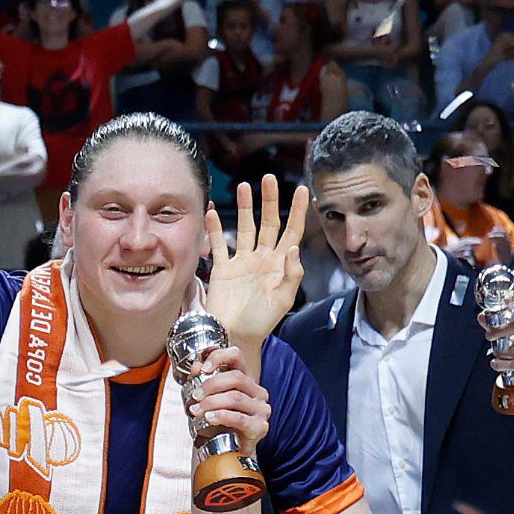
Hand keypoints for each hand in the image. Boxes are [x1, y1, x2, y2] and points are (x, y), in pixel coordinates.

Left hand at [183, 335, 271, 452]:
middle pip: (235, 377)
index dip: (219, 357)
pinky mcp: (260, 427)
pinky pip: (239, 418)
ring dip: (211, 403)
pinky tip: (209, 418)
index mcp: (246, 380)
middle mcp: (258, 392)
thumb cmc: (222, 423)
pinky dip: (222, 416)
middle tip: (195, 396)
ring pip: (235, 397)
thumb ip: (203, 382)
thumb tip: (195, 367)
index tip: (202, 368)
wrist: (232, 450)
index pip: (237, 356)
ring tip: (196, 410)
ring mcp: (261, 409)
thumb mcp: (210, 399)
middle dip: (210, 385)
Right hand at [203, 172, 303, 346]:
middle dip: (269, 201)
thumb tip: (294, 247)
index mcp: (280, 265)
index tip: (301, 190)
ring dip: (244, 207)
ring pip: (245, 227)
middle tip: (268, 178)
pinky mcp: (223, 268)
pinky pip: (220, 244)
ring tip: (243, 186)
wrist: (234, 335)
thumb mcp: (282, 301)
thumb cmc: (260, 322)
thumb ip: (291, 274)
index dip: (297, 211)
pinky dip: (216, 229)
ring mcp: (242, 262)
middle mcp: (262, 258)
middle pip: (268, 223)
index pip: (292, 232)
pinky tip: (213, 212)